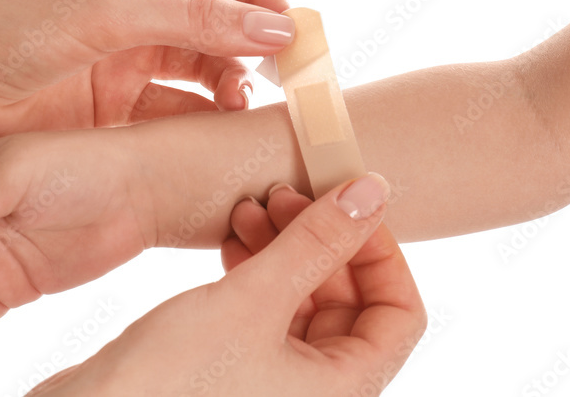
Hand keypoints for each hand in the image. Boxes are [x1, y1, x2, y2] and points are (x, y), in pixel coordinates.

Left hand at [0, 0, 292, 145]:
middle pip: (218, 15)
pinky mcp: (117, 103)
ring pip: (204, 62)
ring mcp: (125, 53)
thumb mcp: (104, 15)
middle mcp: (132, 1)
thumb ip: (193, 20)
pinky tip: (219, 125)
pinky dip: (205, 113)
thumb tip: (277, 26)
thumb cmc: (3, 37)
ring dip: (232, 80)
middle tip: (290, 74)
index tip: (295, 33)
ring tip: (246, 103)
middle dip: (254, 42)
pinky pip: (178, 102)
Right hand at [28, 174, 426, 396]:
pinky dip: (255, 271)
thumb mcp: (252, 301)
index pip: (399, 313)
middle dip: (318, 238)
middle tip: (282, 192)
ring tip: (248, 207)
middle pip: (349, 299)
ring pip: (302, 299)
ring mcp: (275, 380)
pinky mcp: (235, 367)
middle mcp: (315, 390)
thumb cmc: (169, 384)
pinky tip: (231, 238)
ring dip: (283, 247)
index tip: (346, 204)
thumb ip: (316, 243)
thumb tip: (372, 192)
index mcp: (343, 389)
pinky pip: (265, 310)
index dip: (380, 251)